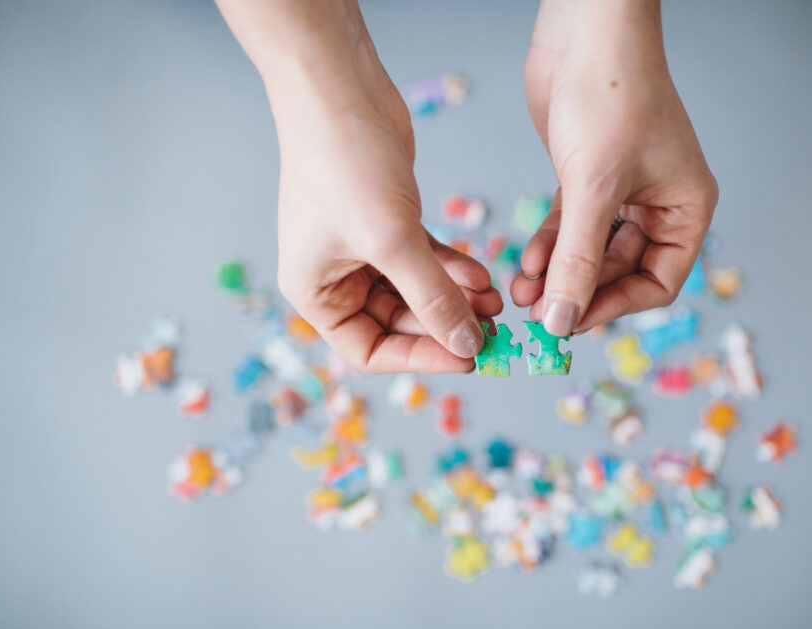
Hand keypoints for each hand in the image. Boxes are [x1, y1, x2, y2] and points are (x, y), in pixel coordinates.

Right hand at [218, 1, 500, 372]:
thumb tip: (467, 344)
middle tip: (492, 329)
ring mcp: (362, 247)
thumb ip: (433, 298)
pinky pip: (425, 259)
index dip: (420, 358)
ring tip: (496, 301)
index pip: (370, 350)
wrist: (337, 87)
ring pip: (417, 291)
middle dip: (446, 324)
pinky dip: (452, 267)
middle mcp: (335, 275)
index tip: (467, 356)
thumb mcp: (392, 241)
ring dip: (456, 297)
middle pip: (399, 323)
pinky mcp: (388, 220)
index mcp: (316, 293)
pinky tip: (482, 273)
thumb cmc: (343, 163)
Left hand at [511, 0, 718, 336]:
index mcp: (685, 208)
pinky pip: (570, 225)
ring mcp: (622, 190)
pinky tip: (525, 261)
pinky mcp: (587, 175)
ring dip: (557, 272)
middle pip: (620, 271)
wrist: (585, 30)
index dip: (615, 307)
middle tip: (538, 311)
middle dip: (578, 290)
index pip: (659, 281)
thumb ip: (578, 260)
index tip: (573, 321)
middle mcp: (659, 202)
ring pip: (590, 250)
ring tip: (522, 291)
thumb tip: (562, 318)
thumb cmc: (611, 94)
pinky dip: (548, 244)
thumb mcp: (593, 189)